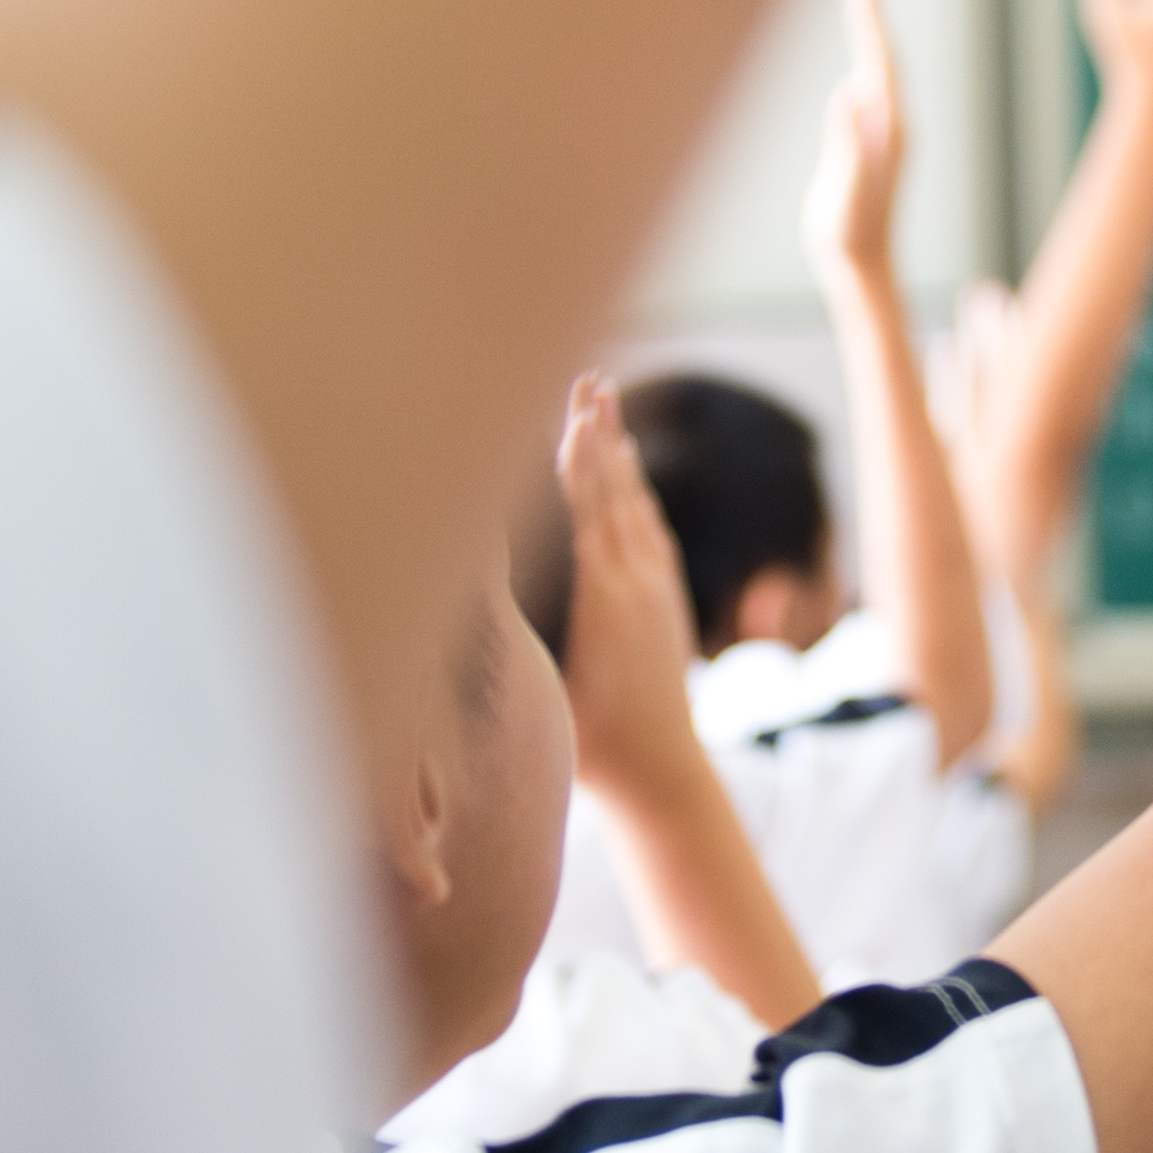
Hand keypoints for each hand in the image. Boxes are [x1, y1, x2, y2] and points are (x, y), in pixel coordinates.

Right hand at [554, 374, 708, 806]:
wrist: (662, 771)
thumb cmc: (592, 742)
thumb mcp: (551, 685)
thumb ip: (528, 637)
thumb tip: (486, 594)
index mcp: (607, 597)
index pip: (588, 510)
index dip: (578, 460)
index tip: (569, 413)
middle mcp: (638, 581)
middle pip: (615, 490)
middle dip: (599, 434)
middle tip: (590, 381)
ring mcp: (657, 588)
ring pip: (635, 504)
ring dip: (619, 452)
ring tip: (607, 404)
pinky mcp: (666, 600)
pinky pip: (650, 530)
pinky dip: (636, 492)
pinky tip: (630, 473)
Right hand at [800, 0, 905, 286]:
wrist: (862, 268)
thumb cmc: (850, 233)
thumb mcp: (847, 190)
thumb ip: (849, 143)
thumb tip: (850, 93)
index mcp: (888, 127)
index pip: (879, 59)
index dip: (869, 17)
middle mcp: (893, 125)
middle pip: (884, 57)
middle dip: (872, 12)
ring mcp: (886, 135)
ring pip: (881, 71)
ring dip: (872, 33)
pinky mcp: (874, 146)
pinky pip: (872, 91)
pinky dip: (866, 63)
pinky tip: (861, 62)